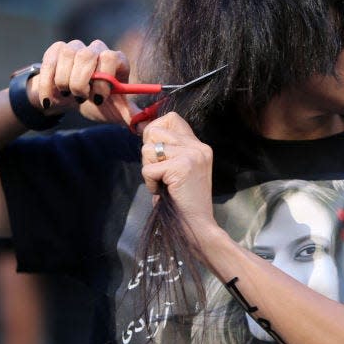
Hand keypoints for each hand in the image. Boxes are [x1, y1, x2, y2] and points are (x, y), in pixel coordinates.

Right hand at [30, 40, 140, 124]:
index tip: (98, 98)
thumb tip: (144, 127)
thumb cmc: (97, 103)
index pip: (111, 58)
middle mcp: (97, 49)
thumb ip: (129, 115)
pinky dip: (48, 85)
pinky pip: (49, 63)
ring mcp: (76, 47)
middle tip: (81, 98)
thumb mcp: (114, 111)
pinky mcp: (56, 50)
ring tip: (70, 95)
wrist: (71, 100)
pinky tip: (50, 99)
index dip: (103, 78)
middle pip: (87, 55)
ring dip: (65, 82)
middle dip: (81, 82)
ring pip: (67, 56)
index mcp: (116, 60)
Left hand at [140, 113, 215, 244]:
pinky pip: (148, 169)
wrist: (198, 226)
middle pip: (155, 130)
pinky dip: (149, 183)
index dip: (155, 131)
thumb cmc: (183, 201)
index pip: (171, 118)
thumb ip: (168, 150)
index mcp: (199, 145)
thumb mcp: (179, 169)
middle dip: (148, 153)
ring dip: (148, 169)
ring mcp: (192, 155)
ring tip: (163, 183)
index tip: (156, 153)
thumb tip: (143, 129)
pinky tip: (162, 191)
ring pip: (148, 149)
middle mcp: (198, 146)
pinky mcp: (182, 167)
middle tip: (159, 173)